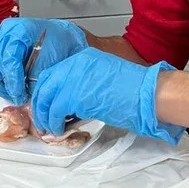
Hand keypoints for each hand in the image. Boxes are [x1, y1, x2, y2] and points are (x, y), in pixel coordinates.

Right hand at [0, 17, 86, 103]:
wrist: (62, 38)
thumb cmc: (59, 45)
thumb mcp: (49, 62)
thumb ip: (33, 78)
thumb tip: (21, 94)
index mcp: (19, 30)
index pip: (8, 60)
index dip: (12, 81)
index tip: (20, 95)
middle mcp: (5, 32)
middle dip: (2, 85)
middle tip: (15, 97)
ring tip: (14, 93)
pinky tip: (12, 85)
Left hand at [30, 48, 182, 143]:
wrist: (148, 95)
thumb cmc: (135, 92)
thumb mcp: (103, 80)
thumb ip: (84, 86)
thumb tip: (68, 103)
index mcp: (83, 58)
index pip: (53, 73)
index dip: (46, 92)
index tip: (45, 106)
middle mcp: (75, 64)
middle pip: (45, 83)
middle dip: (40, 104)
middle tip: (42, 119)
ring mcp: (74, 77)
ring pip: (46, 97)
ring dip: (45, 115)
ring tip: (49, 128)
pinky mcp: (76, 94)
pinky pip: (55, 110)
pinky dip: (53, 122)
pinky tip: (59, 129)